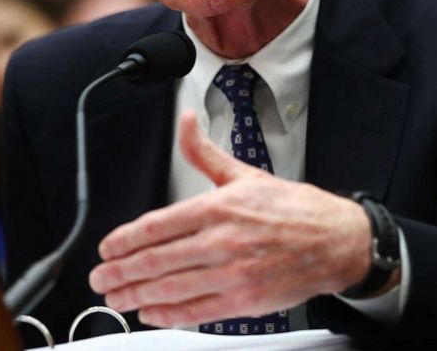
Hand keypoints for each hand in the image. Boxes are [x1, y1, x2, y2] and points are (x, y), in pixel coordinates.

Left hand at [88, 109, 372, 326]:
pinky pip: (196, 311)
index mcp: (217, 208)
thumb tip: (186, 122)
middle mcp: (221, 242)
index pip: (156, 226)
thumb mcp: (243, 173)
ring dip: (136, 295)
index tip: (107, 248)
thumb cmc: (293, 209)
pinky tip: (151, 312)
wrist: (336, 240)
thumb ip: (204, 153)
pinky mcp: (244, 301)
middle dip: (120, 273)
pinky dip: (168, 314)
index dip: (124, 241)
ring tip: (116, 298)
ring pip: (170, 289)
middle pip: (156, 261)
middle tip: (100, 278)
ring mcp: (231, 275)